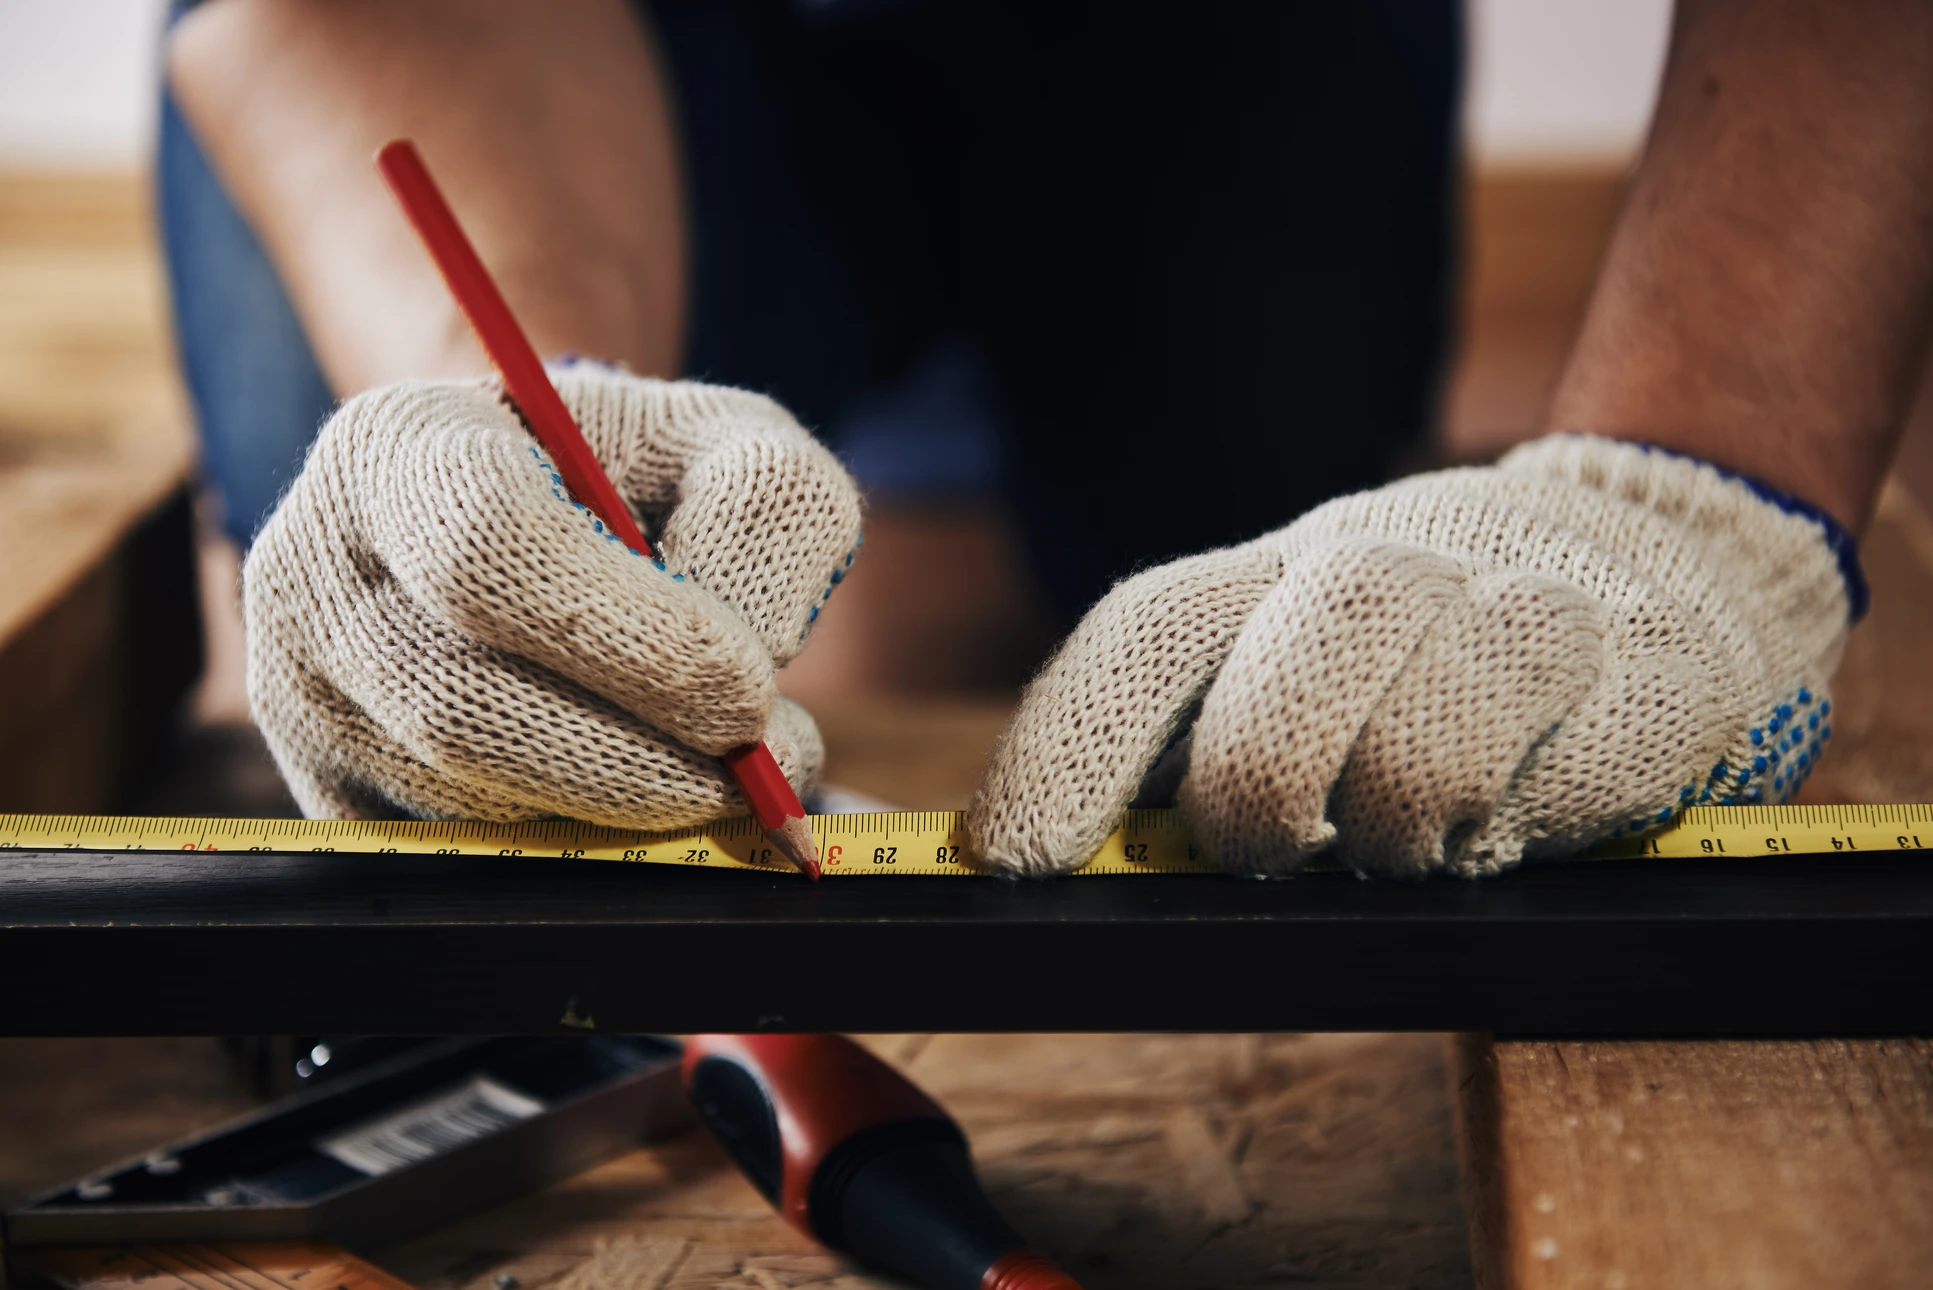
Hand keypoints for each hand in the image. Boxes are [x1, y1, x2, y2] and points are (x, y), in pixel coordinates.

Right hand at [244, 363, 861, 826]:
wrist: (525, 516)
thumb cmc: (633, 478)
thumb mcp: (720, 441)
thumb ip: (769, 507)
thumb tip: (749, 663)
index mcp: (398, 448)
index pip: (483, 549)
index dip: (631, 640)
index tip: (749, 689)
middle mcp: (311, 572)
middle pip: (459, 708)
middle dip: (639, 761)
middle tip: (761, 770)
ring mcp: (298, 699)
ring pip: (465, 805)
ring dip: (623, 813)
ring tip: (721, 771)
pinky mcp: (325, 798)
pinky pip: (458, 863)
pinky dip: (578, 850)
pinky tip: (642, 798)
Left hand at [970, 435, 1855, 876]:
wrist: (1649, 562)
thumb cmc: (1429, 670)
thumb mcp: (1297, 684)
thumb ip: (1204, 755)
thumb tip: (1096, 868)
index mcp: (1269, 576)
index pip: (1146, 632)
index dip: (1072, 745)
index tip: (1025, 860)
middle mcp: (1375, 567)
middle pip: (1284, 662)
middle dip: (1260, 790)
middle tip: (1280, 850)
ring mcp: (1505, 602)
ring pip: (1430, 715)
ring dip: (1397, 815)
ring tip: (1405, 839)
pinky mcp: (1629, 666)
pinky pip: (1563, 751)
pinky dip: (1513, 811)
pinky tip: (1503, 818)